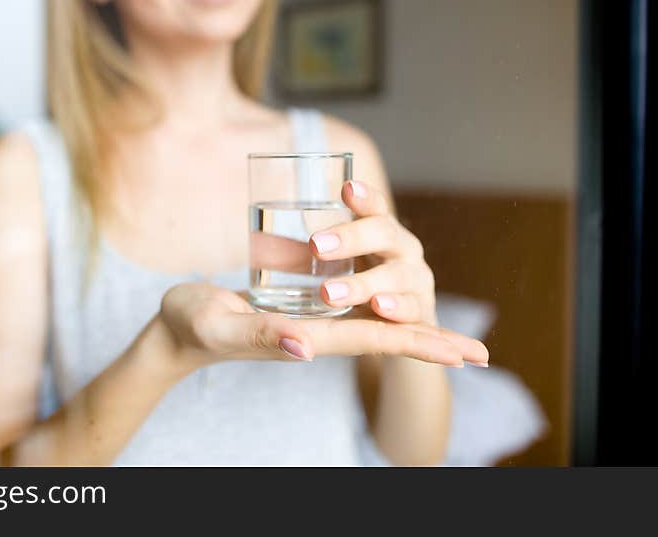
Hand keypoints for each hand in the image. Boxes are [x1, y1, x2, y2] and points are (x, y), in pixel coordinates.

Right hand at [156, 281, 487, 372]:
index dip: (419, 343)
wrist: (176, 330)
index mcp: (304, 337)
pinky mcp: (296, 312)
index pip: (373, 340)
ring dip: (412, 328)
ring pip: (371, 324)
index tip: (463, 353)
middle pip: (385, 336)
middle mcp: (315, 334)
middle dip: (432, 343)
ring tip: (450, 336)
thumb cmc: (190, 325)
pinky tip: (391, 303)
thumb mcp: (217, 325)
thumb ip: (256, 335)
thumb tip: (305, 345)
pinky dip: (378, 307)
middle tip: (481, 353)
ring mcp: (307, 325)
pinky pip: (347, 311)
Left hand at [306, 178, 488, 364]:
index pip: (373, 207)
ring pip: (397, 275)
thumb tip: (254, 241)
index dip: (364, 197)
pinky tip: (379, 308)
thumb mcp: (326, 270)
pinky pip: (414, 310)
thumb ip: (295, 256)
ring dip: (364, 283)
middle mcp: (402, 250)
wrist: (401, 334)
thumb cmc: (357, 289)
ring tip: (330, 292)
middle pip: (385, 233)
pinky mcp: (421, 314)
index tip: (345, 188)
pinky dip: (398, 308)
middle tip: (315, 246)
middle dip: (352, 238)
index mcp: (379, 232)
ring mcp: (416, 281)